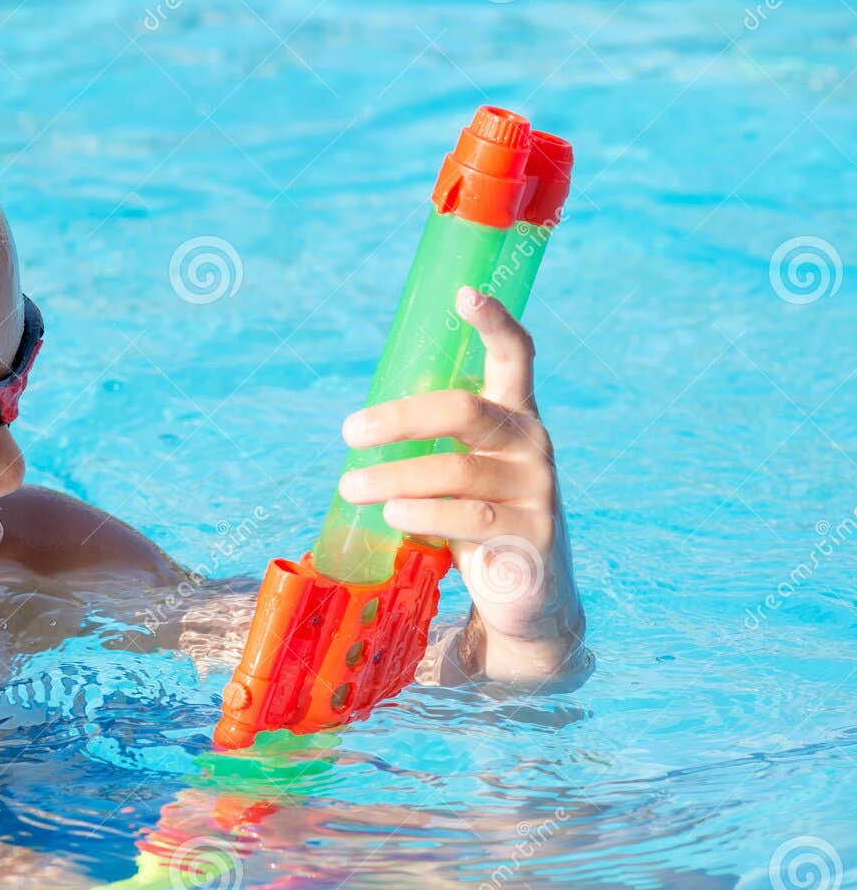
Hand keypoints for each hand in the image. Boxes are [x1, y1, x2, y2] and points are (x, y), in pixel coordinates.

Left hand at [335, 286, 584, 683]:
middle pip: (464, 411)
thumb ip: (434, 442)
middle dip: (399, 418)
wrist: (528, 595)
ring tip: (351, 488)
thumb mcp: (461, 470)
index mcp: (515, 415)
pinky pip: (467, 518)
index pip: (515, 356)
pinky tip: (394, 517)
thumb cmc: (479, 517)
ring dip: (393, 478)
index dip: (494, 321)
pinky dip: (422, 515)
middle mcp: (533, 443)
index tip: (465, 294)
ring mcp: (538, 490)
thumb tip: (358, 426)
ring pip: (455, 471)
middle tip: (350, 432)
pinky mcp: (532, 536)